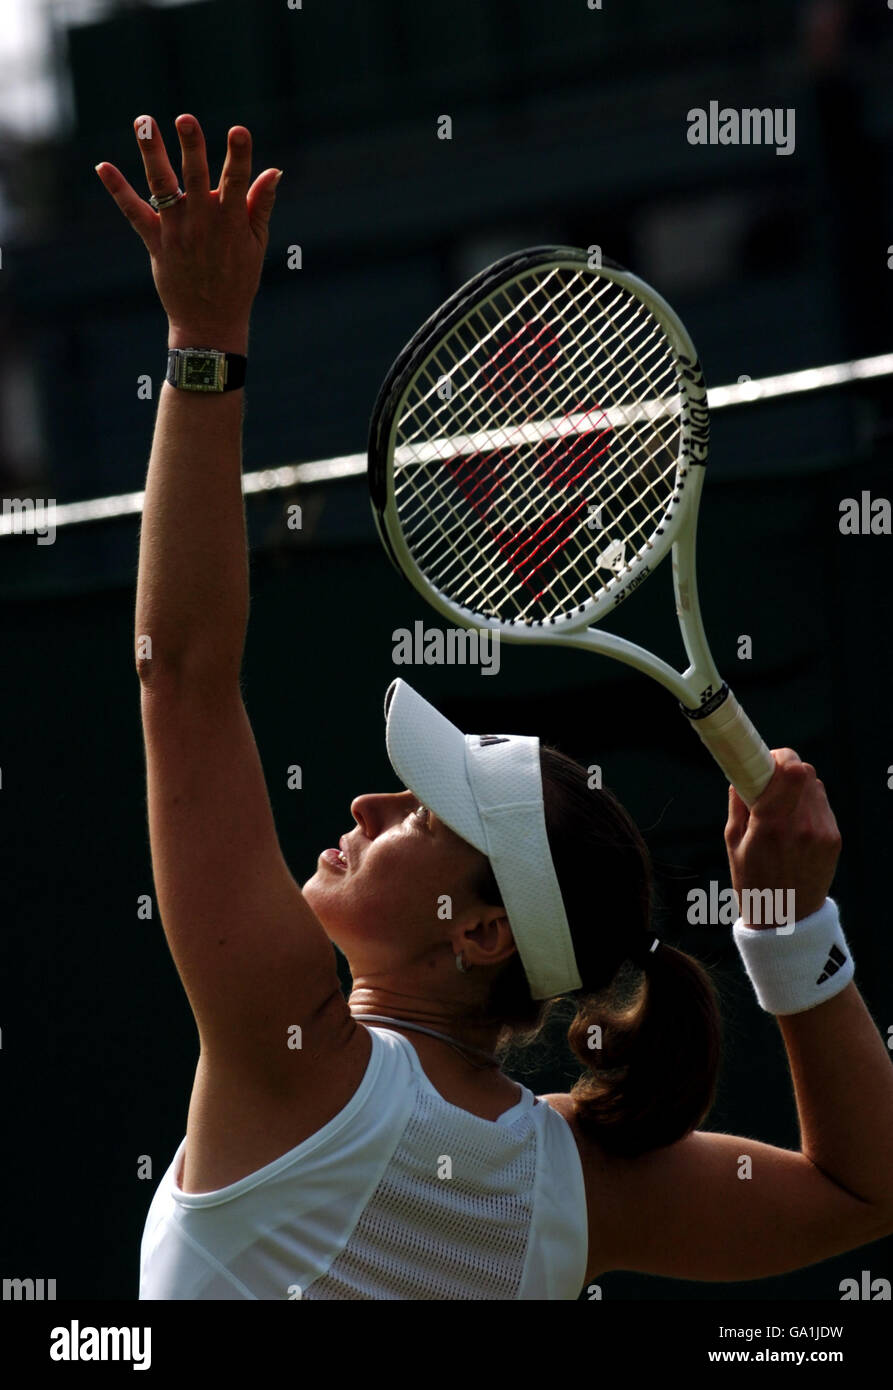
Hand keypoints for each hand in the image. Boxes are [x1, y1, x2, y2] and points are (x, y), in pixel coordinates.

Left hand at [95, 114, 280, 349]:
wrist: (211, 322)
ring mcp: (177, 231)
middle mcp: (203, 223)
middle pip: (197, 178)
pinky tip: (102, 167)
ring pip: (163, 185)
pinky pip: (134, 213)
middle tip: (186, 119)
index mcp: (232, 223)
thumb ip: (262, 205)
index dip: (239, 156)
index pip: (237, 183)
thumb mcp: (257, 244)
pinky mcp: (156, 242)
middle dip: (192, 148)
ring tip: (143, 121)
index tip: (239, 132)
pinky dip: (118, 190)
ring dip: (152, 152)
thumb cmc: (238, 280)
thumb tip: (273, 171)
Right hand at [724, 749, 841, 926]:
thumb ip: (739, 804)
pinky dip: (809, 806)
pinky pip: (822, 806)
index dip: (779, 757)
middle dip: (786, 770)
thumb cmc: (752, 882)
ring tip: (783, 807)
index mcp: (770, 825)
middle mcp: (801, 826)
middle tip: (771, 782)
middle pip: (805, 772)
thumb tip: (744, 774)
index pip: (791, 769)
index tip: (766, 762)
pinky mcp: (834, 839)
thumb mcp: (733, 843)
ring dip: (799, 787)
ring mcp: (822, 833)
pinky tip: (796, 824)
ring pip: (816, 786)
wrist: (786, 921)